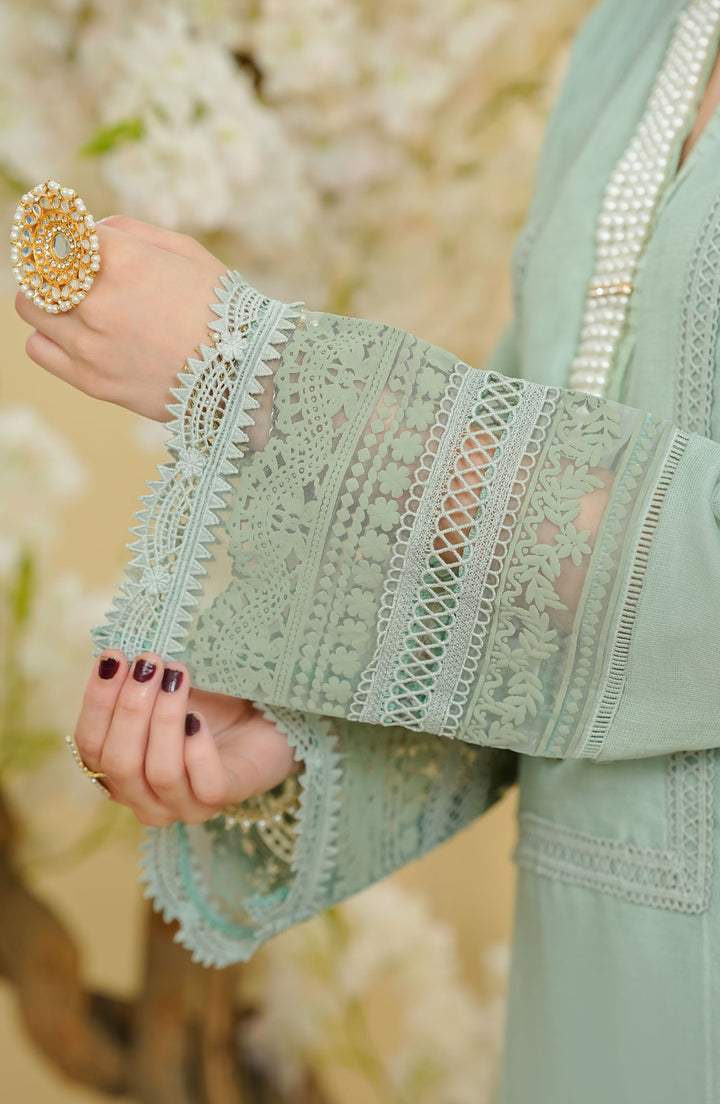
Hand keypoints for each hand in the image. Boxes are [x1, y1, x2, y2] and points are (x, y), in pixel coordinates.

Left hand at [15, 216, 226, 421]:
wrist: (246, 377)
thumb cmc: (223, 310)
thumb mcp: (187, 252)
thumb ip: (130, 231)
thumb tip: (91, 229)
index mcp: (123, 260)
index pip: (61, 230)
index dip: (66, 231)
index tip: (70, 235)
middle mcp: (99, 301)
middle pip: (38, 266)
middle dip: (52, 262)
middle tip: (70, 269)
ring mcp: (91, 344)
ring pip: (31, 307)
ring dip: (47, 298)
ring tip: (75, 304)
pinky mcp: (91, 380)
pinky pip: (37, 347)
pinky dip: (47, 336)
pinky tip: (74, 334)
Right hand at [74, 650, 298, 826]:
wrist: (260, 716)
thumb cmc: (206, 704)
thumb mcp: (163, 690)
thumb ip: (136, 683)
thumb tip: (112, 657)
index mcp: (118, 771)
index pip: (91, 746)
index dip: (97, 702)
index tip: (113, 657)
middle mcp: (144, 797)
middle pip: (120, 763)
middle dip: (131, 708)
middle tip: (150, 663)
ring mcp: (183, 805)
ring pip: (160, 772)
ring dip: (165, 718)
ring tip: (177, 676)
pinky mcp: (223, 800)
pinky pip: (204, 783)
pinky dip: (198, 749)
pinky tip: (199, 718)